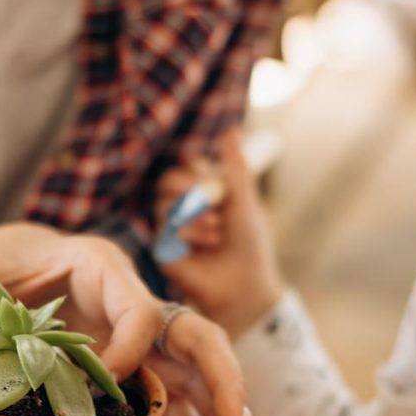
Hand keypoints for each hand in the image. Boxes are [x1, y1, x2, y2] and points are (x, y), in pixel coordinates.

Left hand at [0, 225, 249, 415]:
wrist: (30, 254)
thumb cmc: (7, 258)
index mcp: (103, 269)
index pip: (138, 309)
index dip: (130, 350)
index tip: (111, 385)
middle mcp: (134, 298)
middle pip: (194, 334)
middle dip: (218, 380)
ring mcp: (142, 331)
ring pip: (194, 364)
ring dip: (216, 405)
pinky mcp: (141, 356)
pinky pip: (174, 386)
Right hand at [155, 129, 283, 338]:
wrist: (246, 287)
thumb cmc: (251, 246)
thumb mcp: (245, 201)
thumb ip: (236, 167)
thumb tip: (231, 129)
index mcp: (204, 194)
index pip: (187, 167)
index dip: (194, 168)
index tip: (208, 177)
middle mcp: (185, 210)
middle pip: (167, 182)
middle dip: (185, 185)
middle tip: (202, 193)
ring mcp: (173, 230)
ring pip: (164, 205)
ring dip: (193, 213)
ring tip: (217, 229)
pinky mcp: (165, 251)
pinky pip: (164, 230)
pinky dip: (187, 232)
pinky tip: (208, 243)